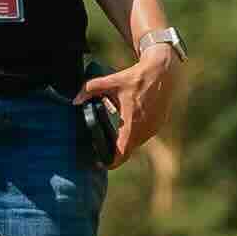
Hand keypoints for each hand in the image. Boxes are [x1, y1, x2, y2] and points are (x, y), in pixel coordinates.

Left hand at [77, 40, 185, 164]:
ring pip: (136, 142)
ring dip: (125, 140)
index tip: (100, 162)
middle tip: (101, 146)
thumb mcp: (111, 82)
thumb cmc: (135, 78)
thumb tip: (74, 100)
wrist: (162, 73)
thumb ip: (89, 89)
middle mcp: (145, 130)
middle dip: (114, 150)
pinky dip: (134, 133)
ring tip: (113, 133)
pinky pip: (144, 135)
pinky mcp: (158, 124)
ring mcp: (153, 129)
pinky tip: (126, 122)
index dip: (110, 161)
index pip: (122, 154)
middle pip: (127, 150)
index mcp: (132, 124)